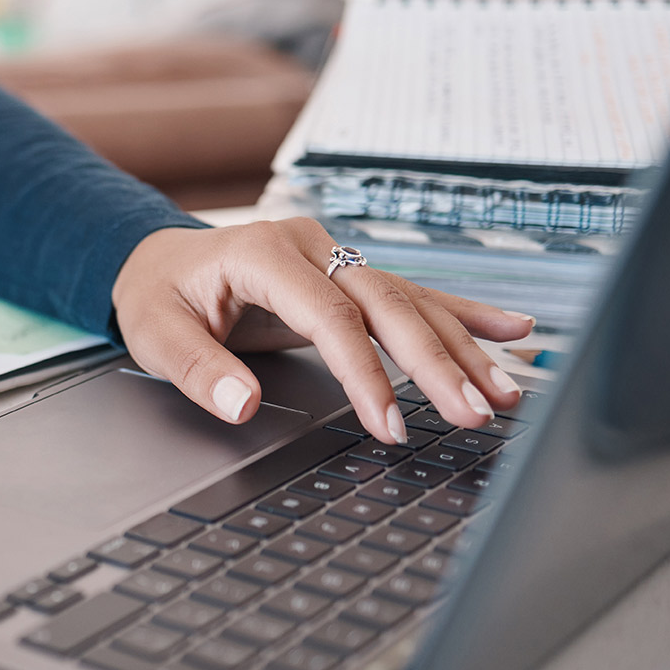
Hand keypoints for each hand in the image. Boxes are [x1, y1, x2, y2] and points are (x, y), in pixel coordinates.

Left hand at [111, 219, 534, 444]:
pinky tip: (512, 330)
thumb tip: (240, 405)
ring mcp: (334, 254)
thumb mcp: (156, 331)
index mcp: (263, 253)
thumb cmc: (159, 295)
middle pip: (386, 305)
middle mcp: (310, 246)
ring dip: (461, 348)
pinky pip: (412, 294)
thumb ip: (197, 368)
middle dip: (435, 363)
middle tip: (473, 412)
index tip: (389, 423)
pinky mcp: (348, 273)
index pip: (330, 317)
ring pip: (410, 301)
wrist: (158, 260)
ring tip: (505, 390)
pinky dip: (462, 316)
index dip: (365, 372)